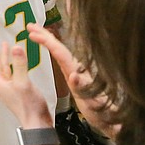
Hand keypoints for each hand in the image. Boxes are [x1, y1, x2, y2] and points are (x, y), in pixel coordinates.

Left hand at [0, 37, 52, 126]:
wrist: (36, 121)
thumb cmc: (28, 106)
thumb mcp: (23, 82)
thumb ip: (20, 64)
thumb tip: (16, 48)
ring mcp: (7, 86)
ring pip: (1, 66)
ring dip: (1, 55)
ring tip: (2, 44)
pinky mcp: (15, 87)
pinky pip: (10, 71)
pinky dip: (11, 62)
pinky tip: (15, 57)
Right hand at [29, 24, 119, 138]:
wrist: (113, 118)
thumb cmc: (102, 112)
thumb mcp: (92, 103)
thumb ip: (83, 89)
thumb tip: (74, 75)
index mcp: (77, 72)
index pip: (59, 52)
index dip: (46, 41)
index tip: (32, 33)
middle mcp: (77, 69)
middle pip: (59, 48)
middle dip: (45, 35)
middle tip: (30, 26)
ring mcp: (77, 72)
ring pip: (60, 51)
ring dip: (48, 40)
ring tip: (35, 32)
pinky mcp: (77, 77)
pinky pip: (61, 58)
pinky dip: (53, 49)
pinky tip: (49, 46)